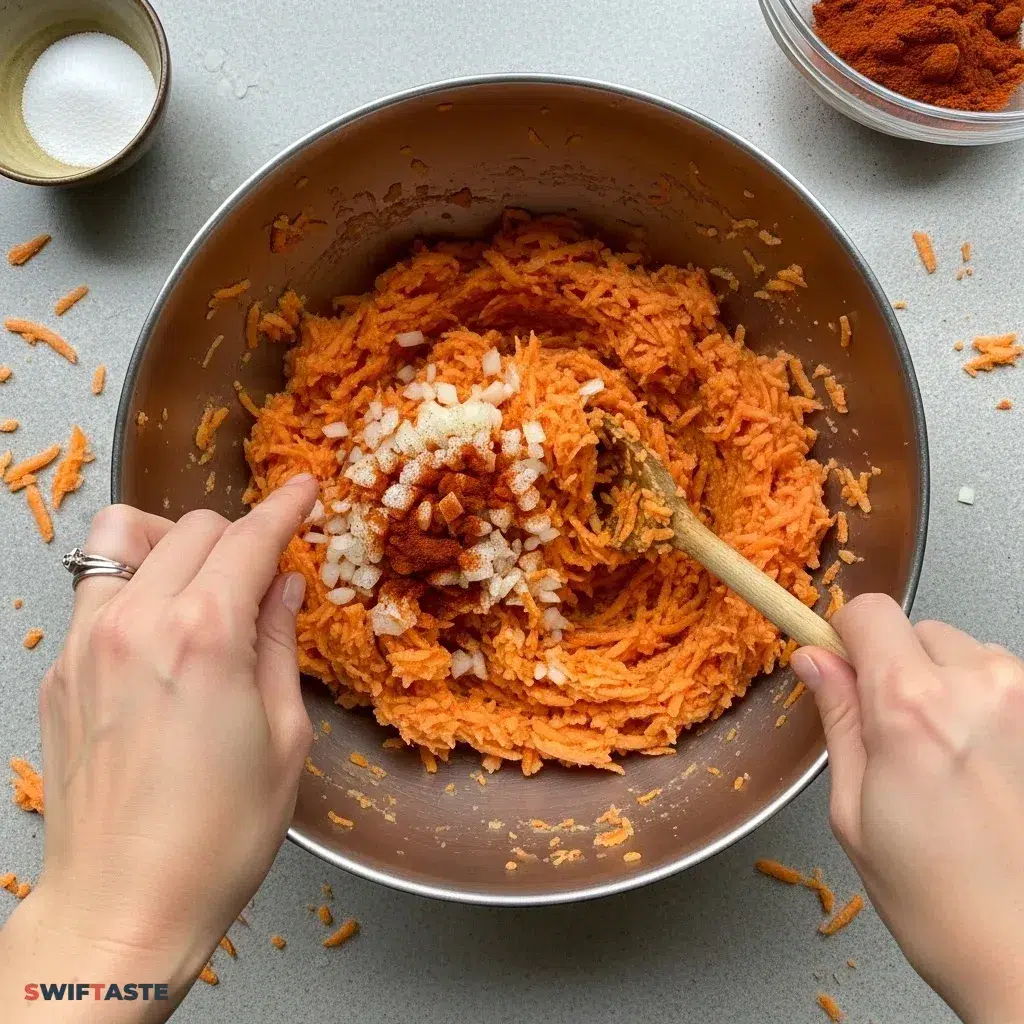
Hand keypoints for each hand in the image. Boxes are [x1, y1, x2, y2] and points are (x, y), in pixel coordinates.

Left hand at [0, 474, 317, 1020]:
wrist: (123, 903)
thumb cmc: (219, 834)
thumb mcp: (283, 736)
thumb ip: (280, 643)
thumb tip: (285, 587)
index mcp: (206, 635)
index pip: (250, 538)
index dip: (285, 508)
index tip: (302, 491)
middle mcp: (138, 621)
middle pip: (191, 526)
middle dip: (237, 533)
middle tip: (264, 569)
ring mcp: (86, 643)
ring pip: (123, 537)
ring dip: (172, 542)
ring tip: (200, 582)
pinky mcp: (59, 671)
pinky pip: (95, 591)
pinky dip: (133, 584)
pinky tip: (159, 633)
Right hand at [792, 595, 1023, 1023]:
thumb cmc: (940, 902)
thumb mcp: (853, 811)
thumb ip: (838, 719)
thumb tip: (815, 662)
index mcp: (913, 707)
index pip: (869, 611)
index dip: (845, 636)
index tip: (837, 663)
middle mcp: (981, 688)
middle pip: (916, 630)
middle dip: (895, 668)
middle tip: (892, 736)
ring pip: (964, 654)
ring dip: (945, 686)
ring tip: (943, 760)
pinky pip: (1004, 684)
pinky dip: (984, 708)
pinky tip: (980, 768)